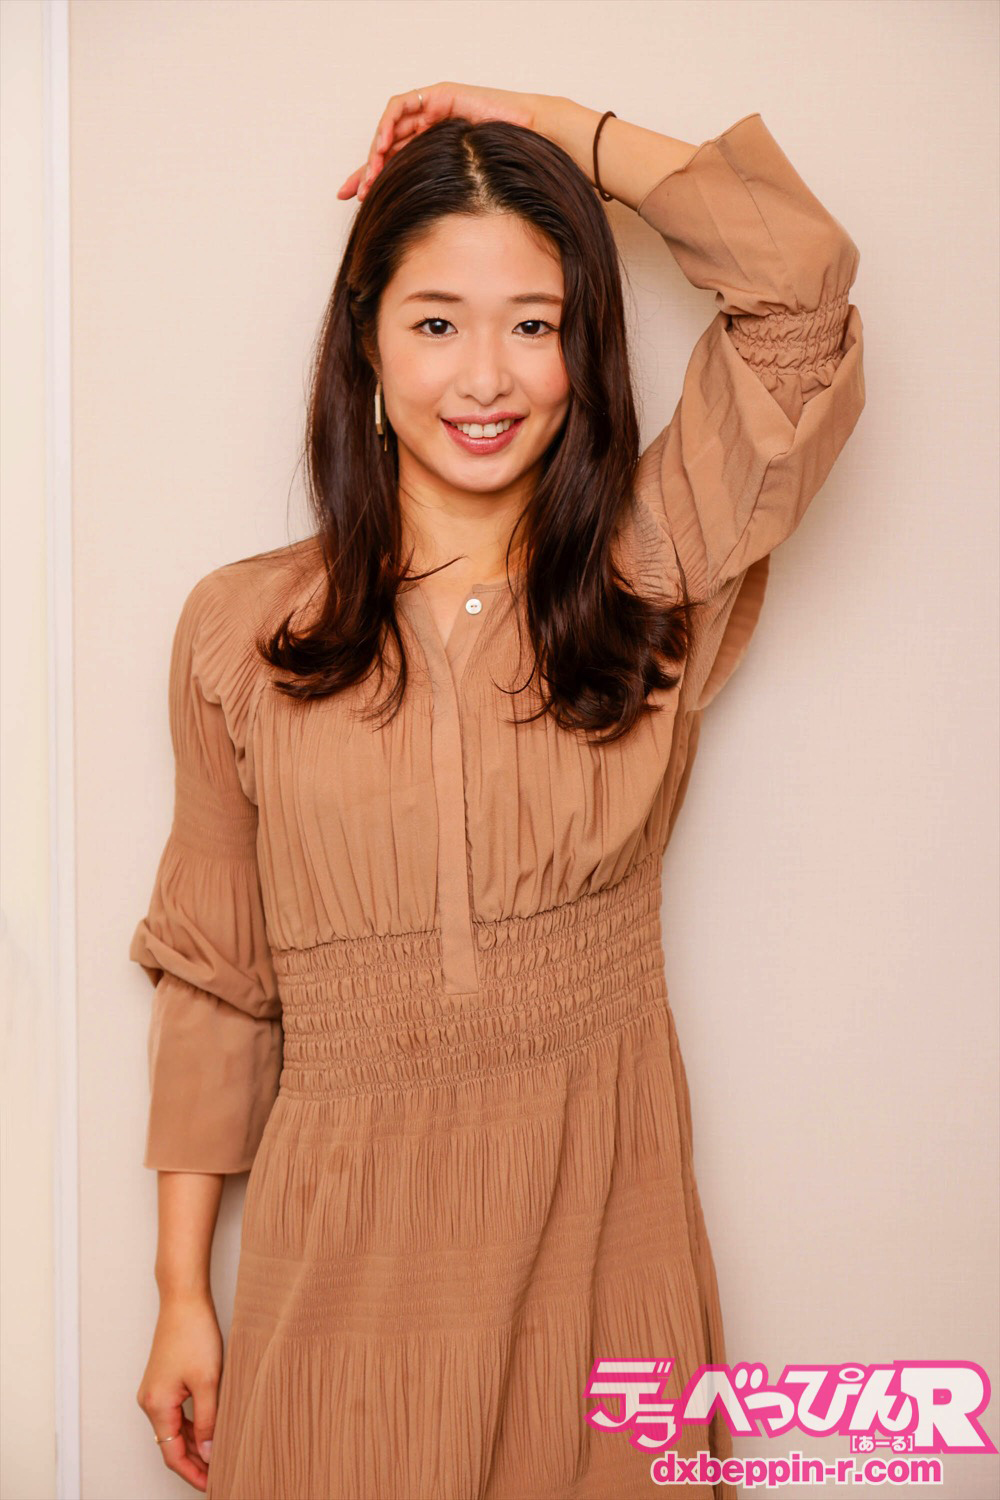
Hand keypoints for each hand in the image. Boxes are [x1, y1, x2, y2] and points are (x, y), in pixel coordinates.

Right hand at [136, 1293, 223, 1491]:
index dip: (193, 1473)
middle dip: (195, 1462)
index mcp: (157, 1406)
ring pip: (174, 1429)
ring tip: (219, 1456)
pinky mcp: (162, 1381)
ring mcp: (154, 1391)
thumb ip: (209, 1420)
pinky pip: (175, 1413)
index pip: (172, 1455)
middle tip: (220, 1474)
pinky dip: (192, 1425)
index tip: (212, 1485)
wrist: (184, 1300)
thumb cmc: (194, 1333)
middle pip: (171, 1445)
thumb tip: (210, 1452)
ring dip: (195, 1444)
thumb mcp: (208, 1381)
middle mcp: (150, 1402)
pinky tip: (210, 1428)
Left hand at [336, 82, 538, 201]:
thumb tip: (417, 239)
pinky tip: (384, 145)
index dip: (371, 179)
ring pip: (391, 128)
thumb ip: (440, 201)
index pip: (394, 164)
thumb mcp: (463, 189)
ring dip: (376, 151)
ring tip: (370, 175)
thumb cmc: (506, 166)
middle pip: (387, 147)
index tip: (352, 199)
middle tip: (353, 193)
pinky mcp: (438, 95)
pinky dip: (388, 124)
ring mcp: (432, 110)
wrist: (532, 137)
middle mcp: (429, 130)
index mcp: (433, 151)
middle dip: (366, 170)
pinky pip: (402, 106)